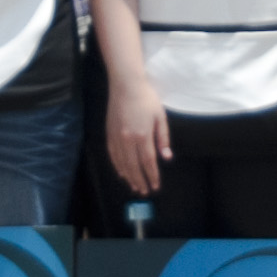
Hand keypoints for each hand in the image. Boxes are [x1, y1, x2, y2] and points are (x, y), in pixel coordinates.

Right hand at [106, 80, 169, 197]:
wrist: (126, 85)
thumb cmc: (147, 98)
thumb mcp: (160, 117)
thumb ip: (163, 138)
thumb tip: (166, 157)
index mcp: (143, 136)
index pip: (148, 162)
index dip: (152, 176)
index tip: (156, 186)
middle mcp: (128, 140)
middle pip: (134, 166)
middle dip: (140, 180)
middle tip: (145, 191)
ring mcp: (117, 137)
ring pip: (122, 163)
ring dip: (129, 177)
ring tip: (134, 186)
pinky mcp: (109, 134)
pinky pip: (113, 155)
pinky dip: (118, 166)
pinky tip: (122, 173)